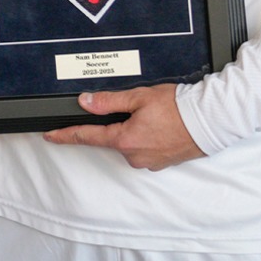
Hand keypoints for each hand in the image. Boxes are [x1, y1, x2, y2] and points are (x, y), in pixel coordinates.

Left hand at [41, 84, 206, 170]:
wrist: (211, 121)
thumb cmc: (178, 108)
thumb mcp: (139, 98)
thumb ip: (108, 101)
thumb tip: (85, 102)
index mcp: (124, 140)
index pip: (86, 137)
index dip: (65, 135)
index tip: (49, 135)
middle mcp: (134, 156)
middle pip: (112, 138)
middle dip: (118, 123)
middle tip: (139, 109)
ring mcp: (148, 162)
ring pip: (130, 143)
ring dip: (134, 130)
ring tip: (156, 115)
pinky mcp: (161, 163)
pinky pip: (145, 149)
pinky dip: (147, 137)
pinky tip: (161, 126)